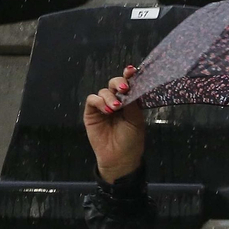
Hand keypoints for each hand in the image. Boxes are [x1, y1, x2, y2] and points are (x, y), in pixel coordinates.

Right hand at [83, 65, 145, 182]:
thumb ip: (133, 104)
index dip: (130, 76)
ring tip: (116, 108)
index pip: (130, 86)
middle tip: (124, 88)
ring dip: (110, 97)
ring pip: (104, 91)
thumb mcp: (136, 121)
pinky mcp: (91, 112)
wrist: (119, 158)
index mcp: (131, 103)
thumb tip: (130, 88)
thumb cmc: (131, 140)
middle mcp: (117, 101)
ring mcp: (103, 106)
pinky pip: (92, 100)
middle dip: (119, 83)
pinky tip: (107, 110)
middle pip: (115, 84)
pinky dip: (99, 102)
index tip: (132, 70)